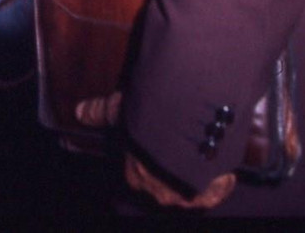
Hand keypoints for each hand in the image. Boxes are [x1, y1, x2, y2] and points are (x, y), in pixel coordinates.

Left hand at [75, 93, 235, 210]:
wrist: (177, 133)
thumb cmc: (144, 121)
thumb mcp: (118, 109)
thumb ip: (101, 111)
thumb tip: (80, 111)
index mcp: (136, 174)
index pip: (138, 171)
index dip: (146, 154)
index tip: (154, 141)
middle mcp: (157, 190)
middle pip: (164, 181)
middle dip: (170, 165)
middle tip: (180, 145)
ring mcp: (181, 195)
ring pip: (188, 187)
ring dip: (194, 173)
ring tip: (201, 153)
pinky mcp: (205, 193)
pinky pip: (213, 191)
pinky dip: (219, 182)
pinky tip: (224, 170)